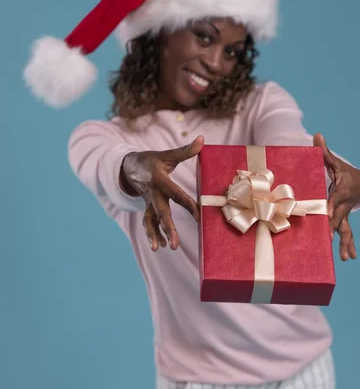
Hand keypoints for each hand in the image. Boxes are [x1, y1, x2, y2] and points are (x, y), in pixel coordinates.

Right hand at [121, 136, 203, 250]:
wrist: (128, 166)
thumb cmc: (151, 160)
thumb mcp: (166, 154)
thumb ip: (185, 151)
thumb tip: (202, 140)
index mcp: (160, 180)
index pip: (177, 194)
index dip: (189, 205)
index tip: (199, 216)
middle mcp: (153, 194)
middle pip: (162, 213)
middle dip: (168, 229)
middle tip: (174, 245)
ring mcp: (148, 202)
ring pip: (151, 221)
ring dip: (155, 235)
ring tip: (162, 248)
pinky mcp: (146, 207)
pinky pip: (148, 222)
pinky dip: (152, 234)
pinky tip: (158, 246)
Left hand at [313, 133, 359, 260]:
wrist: (357, 181)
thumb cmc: (341, 170)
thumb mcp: (333, 161)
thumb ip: (324, 151)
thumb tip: (317, 135)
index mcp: (342, 189)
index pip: (336, 198)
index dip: (331, 205)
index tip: (327, 213)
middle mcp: (345, 204)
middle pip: (339, 216)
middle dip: (333, 227)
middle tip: (328, 238)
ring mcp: (345, 213)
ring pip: (346, 228)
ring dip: (346, 242)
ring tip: (346, 257)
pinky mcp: (343, 219)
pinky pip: (346, 233)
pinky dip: (349, 244)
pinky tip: (350, 256)